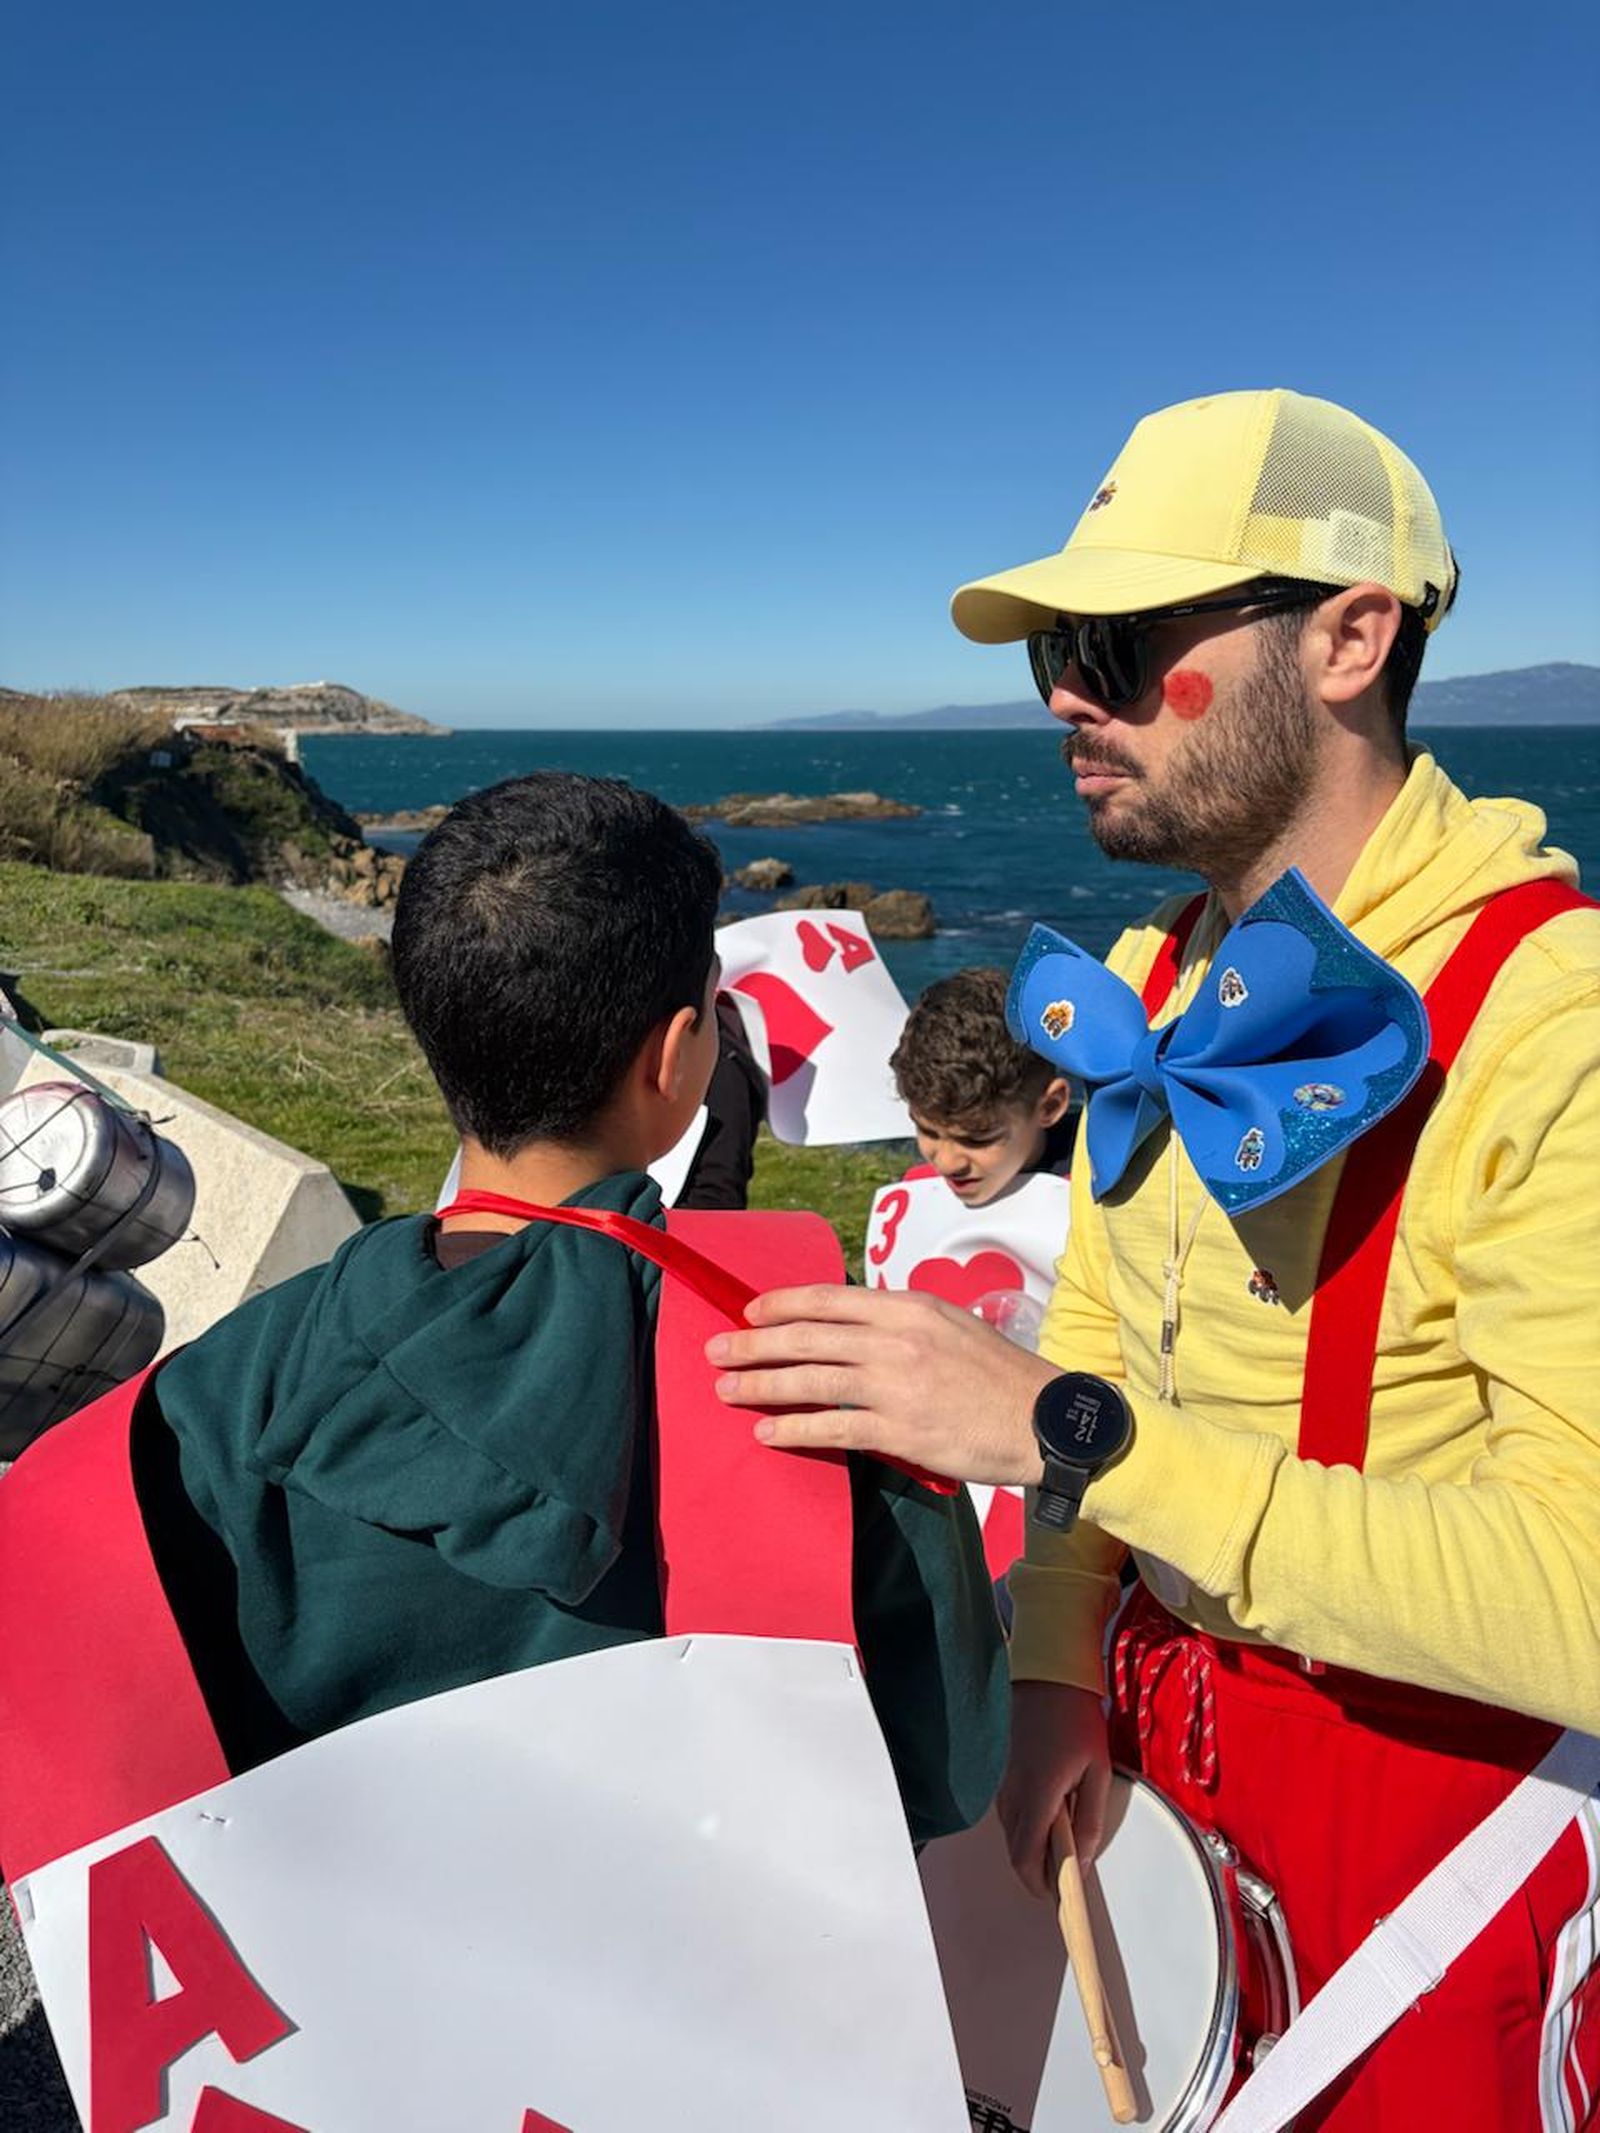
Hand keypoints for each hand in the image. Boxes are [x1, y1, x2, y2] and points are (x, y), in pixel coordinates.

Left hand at [705, 1283, 1053, 1485]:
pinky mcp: (900, 1429)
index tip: (750, 1312)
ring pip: (809, 1380)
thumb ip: (899, 1322)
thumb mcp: (950, 1325)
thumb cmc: (998, 1375)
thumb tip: (850, 1329)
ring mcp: (895, 1384)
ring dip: (760, 1383)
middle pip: (806, 1337)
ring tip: (727, 1389)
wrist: (1044, 1420)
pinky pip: (832, 1428)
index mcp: (906, 1307)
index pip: (827, 1298)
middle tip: (716, 1350)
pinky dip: (794, 1428)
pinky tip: (767, 1432)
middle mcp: (895, 1338)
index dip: (780, 1305)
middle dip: (753, 1343)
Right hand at [1000, 1680, 1113, 1892]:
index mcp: (1038, 1796)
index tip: (1059, 1898)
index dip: (1040, 1885)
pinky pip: (1010, 1813)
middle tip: (1066, 1876)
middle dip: (1038, 1872)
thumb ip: (1090, 1821)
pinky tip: (1050, 1816)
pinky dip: (1027, 1827)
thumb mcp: (1097, 1771)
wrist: (1047, 1675)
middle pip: (1016, 1852)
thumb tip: (1080, 1863)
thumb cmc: (1078, 1721)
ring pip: (1012, 1834)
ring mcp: (1002, 1783)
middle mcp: (1012, 1794)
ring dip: (1033, 1848)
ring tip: (1064, 1844)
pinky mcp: (1001, 1773)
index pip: (1026, 1858)